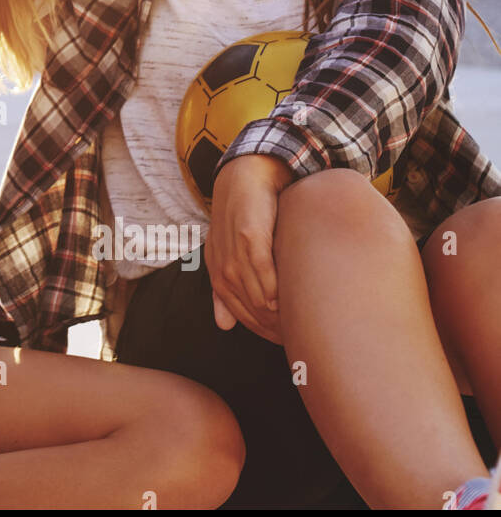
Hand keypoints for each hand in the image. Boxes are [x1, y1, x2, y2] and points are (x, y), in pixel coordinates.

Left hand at [206, 154, 292, 343]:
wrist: (247, 175)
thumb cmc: (244, 217)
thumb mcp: (229, 252)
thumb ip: (226, 288)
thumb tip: (223, 326)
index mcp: (217, 270)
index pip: (237, 312)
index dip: (260, 330)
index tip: (283, 341)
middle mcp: (223, 263)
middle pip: (247, 307)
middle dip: (271, 326)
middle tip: (297, 338)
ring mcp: (234, 249)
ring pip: (254, 292)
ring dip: (276, 311)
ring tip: (299, 323)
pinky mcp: (249, 234)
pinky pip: (262, 268)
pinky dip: (274, 285)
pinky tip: (288, 297)